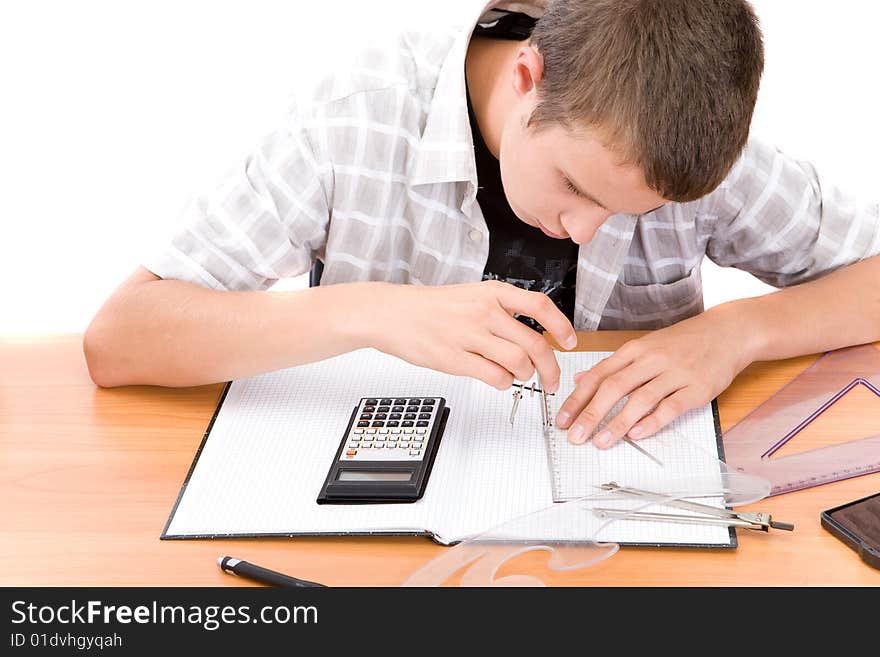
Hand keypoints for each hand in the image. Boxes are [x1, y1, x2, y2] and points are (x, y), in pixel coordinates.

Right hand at [364, 280, 577, 391]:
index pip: (540, 306)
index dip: (562, 327)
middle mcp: (484, 311)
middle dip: (550, 369)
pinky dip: (503, 383)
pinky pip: (495, 377)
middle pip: (535, 344)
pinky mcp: (454, 358)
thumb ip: (501, 312)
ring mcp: (469, 335)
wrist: (392, 313)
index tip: (570, 343)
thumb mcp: (471, 296)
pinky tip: (495, 377)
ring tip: (515, 375)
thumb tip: (534, 336)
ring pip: (518, 363)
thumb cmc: (430, 308)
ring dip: (524, 376)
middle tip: (552, 380)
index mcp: (492, 293)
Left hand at [554, 306, 756, 447]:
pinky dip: (653, 422)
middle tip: (576, 436)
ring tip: (600, 442)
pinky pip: (671, 407)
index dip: (578, 398)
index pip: (598, 375)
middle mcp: (651, 360)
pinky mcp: (697, 388)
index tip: (562, 419)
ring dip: (617, 423)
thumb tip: (580, 380)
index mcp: (634, 350)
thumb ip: (613, 366)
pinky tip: (637, 435)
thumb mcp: (643, 347)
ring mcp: (675, 373)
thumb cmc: (682, 342)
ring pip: (640, 399)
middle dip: (591, 413)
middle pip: (614, 387)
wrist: (727, 332)